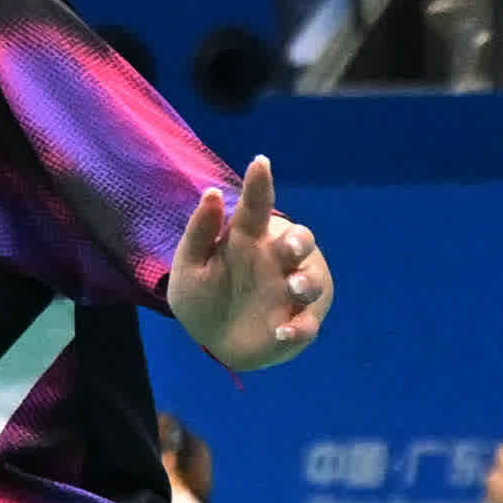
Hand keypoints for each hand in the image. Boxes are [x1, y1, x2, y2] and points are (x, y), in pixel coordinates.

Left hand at [172, 152, 332, 373]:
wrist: (214, 340)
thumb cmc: (204, 295)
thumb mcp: (189, 265)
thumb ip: (199, 233)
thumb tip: (210, 192)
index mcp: (248, 240)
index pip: (256, 208)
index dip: (259, 185)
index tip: (260, 163)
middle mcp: (276, 261)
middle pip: (300, 241)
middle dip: (300, 241)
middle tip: (291, 246)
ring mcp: (290, 293)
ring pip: (313, 280)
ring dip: (308, 282)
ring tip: (295, 288)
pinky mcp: (298, 323)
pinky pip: (308, 324)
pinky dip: (300, 327)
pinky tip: (282, 331)